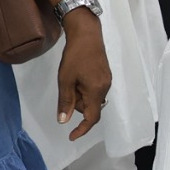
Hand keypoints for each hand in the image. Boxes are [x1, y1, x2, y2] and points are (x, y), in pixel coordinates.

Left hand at [57, 13, 111, 139]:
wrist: (87, 33)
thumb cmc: (75, 56)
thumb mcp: (65, 79)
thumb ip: (65, 102)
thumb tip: (64, 121)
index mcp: (96, 91)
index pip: (92, 118)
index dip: (82, 129)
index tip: (71, 136)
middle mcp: (105, 88)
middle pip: (90, 107)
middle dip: (76, 104)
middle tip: (66, 87)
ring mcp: (106, 81)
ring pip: (91, 98)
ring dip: (79, 95)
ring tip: (71, 77)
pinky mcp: (105, 75)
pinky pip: (94, 89)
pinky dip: (83, 88)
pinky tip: (77, 75)